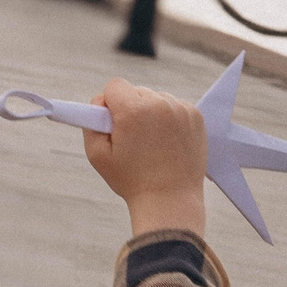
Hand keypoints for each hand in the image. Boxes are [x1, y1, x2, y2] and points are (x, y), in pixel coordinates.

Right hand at [83, 78, 207, 237]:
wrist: (170, 200)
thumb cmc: (131, 180)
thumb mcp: (96, 155)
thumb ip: (90, 123)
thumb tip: (100, 103)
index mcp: (134, 111)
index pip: (114, 85)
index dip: (108, 103)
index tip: (112, 124)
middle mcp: (160, 104)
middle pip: (135, 91)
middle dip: (129, 108)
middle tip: (132, 138)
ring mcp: (181, 109)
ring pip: (155, 98)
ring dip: (149, 112)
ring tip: (151, 142)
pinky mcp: (196, 116)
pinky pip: (174, 106)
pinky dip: (167, 118)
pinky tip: (165, 140)